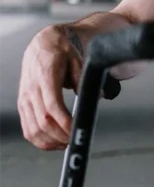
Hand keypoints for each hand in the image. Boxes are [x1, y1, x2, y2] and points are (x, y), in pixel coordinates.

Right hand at [18, 26, 80, 149]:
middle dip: (60, 135)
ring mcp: (25, 98)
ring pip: (33, 129)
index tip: (76, 130)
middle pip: (43, 121)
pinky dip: (40, 140)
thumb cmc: (61, 50)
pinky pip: (27, 129)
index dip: (64, 122)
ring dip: (50, 141)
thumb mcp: (77, 58)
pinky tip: (53, 141)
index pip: (52, 106)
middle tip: (75, 139)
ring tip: (67, 142)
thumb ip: (83, 79)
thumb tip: (97, 96)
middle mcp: (31, 89)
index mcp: (46, 75)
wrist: (43, 44)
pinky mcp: (23, 105)